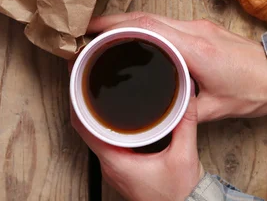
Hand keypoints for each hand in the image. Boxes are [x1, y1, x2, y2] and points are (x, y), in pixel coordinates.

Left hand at [71, 93, 203, 200]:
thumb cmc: (179, 194)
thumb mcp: (185, 155)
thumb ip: (186, 122)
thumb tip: (188, 95)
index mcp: (115, 161)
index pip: (83, 127)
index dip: (77, 101)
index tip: (79, 82)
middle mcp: (109, 166)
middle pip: (86, 128)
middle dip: (87, 102)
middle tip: (89, 78)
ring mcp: (114, 168)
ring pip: (96, 135)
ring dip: (97, 114)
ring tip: (100, 90)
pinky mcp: (122, 169)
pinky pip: (107, 143)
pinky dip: (108, 126)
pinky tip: (116, 114)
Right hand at [88, 13, 266, 121]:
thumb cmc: (254, 90)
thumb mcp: (216, 108)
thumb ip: (185, 109)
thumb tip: (159, 109)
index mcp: (196, 49)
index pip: (147, 28)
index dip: (116, 25)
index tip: (92, 29)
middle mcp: (195, 31)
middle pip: (146, 17)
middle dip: (114, 20)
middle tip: (89, 31)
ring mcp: (199, 26)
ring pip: (155, 17)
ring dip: (129, 22)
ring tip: (106, 34)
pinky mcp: (202, 29)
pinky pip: (167, 22)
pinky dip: (145, 26)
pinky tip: (135, 37)